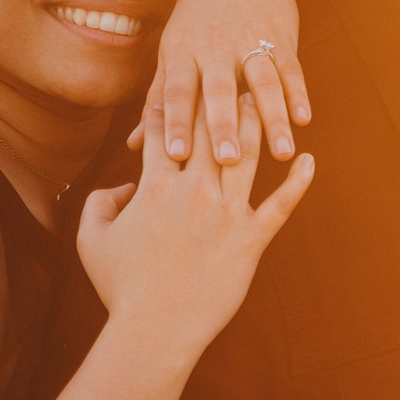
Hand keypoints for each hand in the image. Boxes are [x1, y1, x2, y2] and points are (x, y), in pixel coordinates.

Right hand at [80, 95, 312, 354]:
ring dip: (258, 124)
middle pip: (211, 131)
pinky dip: (297, 182)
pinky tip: (308, 160)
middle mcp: (194, 191)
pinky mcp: (252, 240)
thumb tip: (122, 184)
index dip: (174, 103)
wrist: (154, 329)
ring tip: (268, 100)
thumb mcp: (91, 239)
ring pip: (247, 156)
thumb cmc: (120, 287)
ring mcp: (227, 213)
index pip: (167, 131)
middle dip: (220, 97)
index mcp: (155, 186)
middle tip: (233, 70)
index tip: (183, 79)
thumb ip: (100, 202)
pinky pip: (281, 205)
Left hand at [142, 0, 310, 166]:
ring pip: (262, 83)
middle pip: (219, 90)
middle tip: (228, 161)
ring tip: (283, 154)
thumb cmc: (196, 16)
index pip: (176, 92)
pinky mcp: (281, 36)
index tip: (176, 156)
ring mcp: (250, 41)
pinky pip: (290, 68)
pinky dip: (298, 93)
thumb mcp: (171, 51)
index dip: (176, 123)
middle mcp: (214, 48)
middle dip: (223, 126)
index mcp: (183, 54)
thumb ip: (158, 100)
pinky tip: (304, 120)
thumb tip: (136, 146)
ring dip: (273, 119)